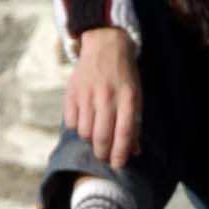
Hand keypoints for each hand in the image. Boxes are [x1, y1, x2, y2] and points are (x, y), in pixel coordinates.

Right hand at [64, 27, 141, 170]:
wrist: (105, 44)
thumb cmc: (124, 74)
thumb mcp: (136, 95)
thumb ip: (135, 123)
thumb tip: (133, 151)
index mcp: (128, 97)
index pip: (124, 133)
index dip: (120, 153)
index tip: (118, 165)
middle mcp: (107, 96)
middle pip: (101, 137)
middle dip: (103, 153)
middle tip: (105, 155)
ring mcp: (87, 94)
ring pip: (85, 132)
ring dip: (90, 140)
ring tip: (96, 136)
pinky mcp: (72, 92)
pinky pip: (72, 122)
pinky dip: (78, 128)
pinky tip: (85, 122)